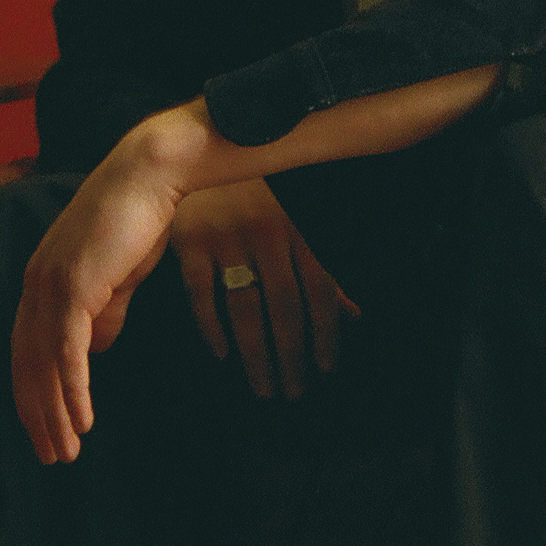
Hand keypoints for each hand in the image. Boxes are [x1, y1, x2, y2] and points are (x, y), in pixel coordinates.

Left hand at [10, 127, 193, 463]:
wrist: (148, 177)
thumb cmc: (138, 219)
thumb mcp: (117, 275)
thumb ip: (104, 310)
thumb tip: (97, 347)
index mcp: (41, 281)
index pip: (26, 350)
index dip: (33, 393)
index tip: (47, 428)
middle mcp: (35, 285)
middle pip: (26, 365)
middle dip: (37, 415)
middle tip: (51, 455)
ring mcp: (51, 286)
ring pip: (44, 366)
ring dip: (54, 413)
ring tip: (67, 450)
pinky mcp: (74, 288)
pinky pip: (69, 353)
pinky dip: (73, 391)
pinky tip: (84, 420)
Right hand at [170, 179, 357, 399]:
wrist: (200, 152)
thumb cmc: (254, 197)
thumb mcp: (295, 224)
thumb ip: (321, 271)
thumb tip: (355, 316)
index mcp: (297, 230)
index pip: (318, 291)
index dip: (326, 333)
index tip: (327, 370)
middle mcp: (265, 234)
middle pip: (283, 307)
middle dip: (292, 355)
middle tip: (294, 393)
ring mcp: (225, 238)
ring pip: (245, 308)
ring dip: (257, 354)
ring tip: (265, 388)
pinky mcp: (189, 242)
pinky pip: (200, 293)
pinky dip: (210, 326)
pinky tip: (222, 355)